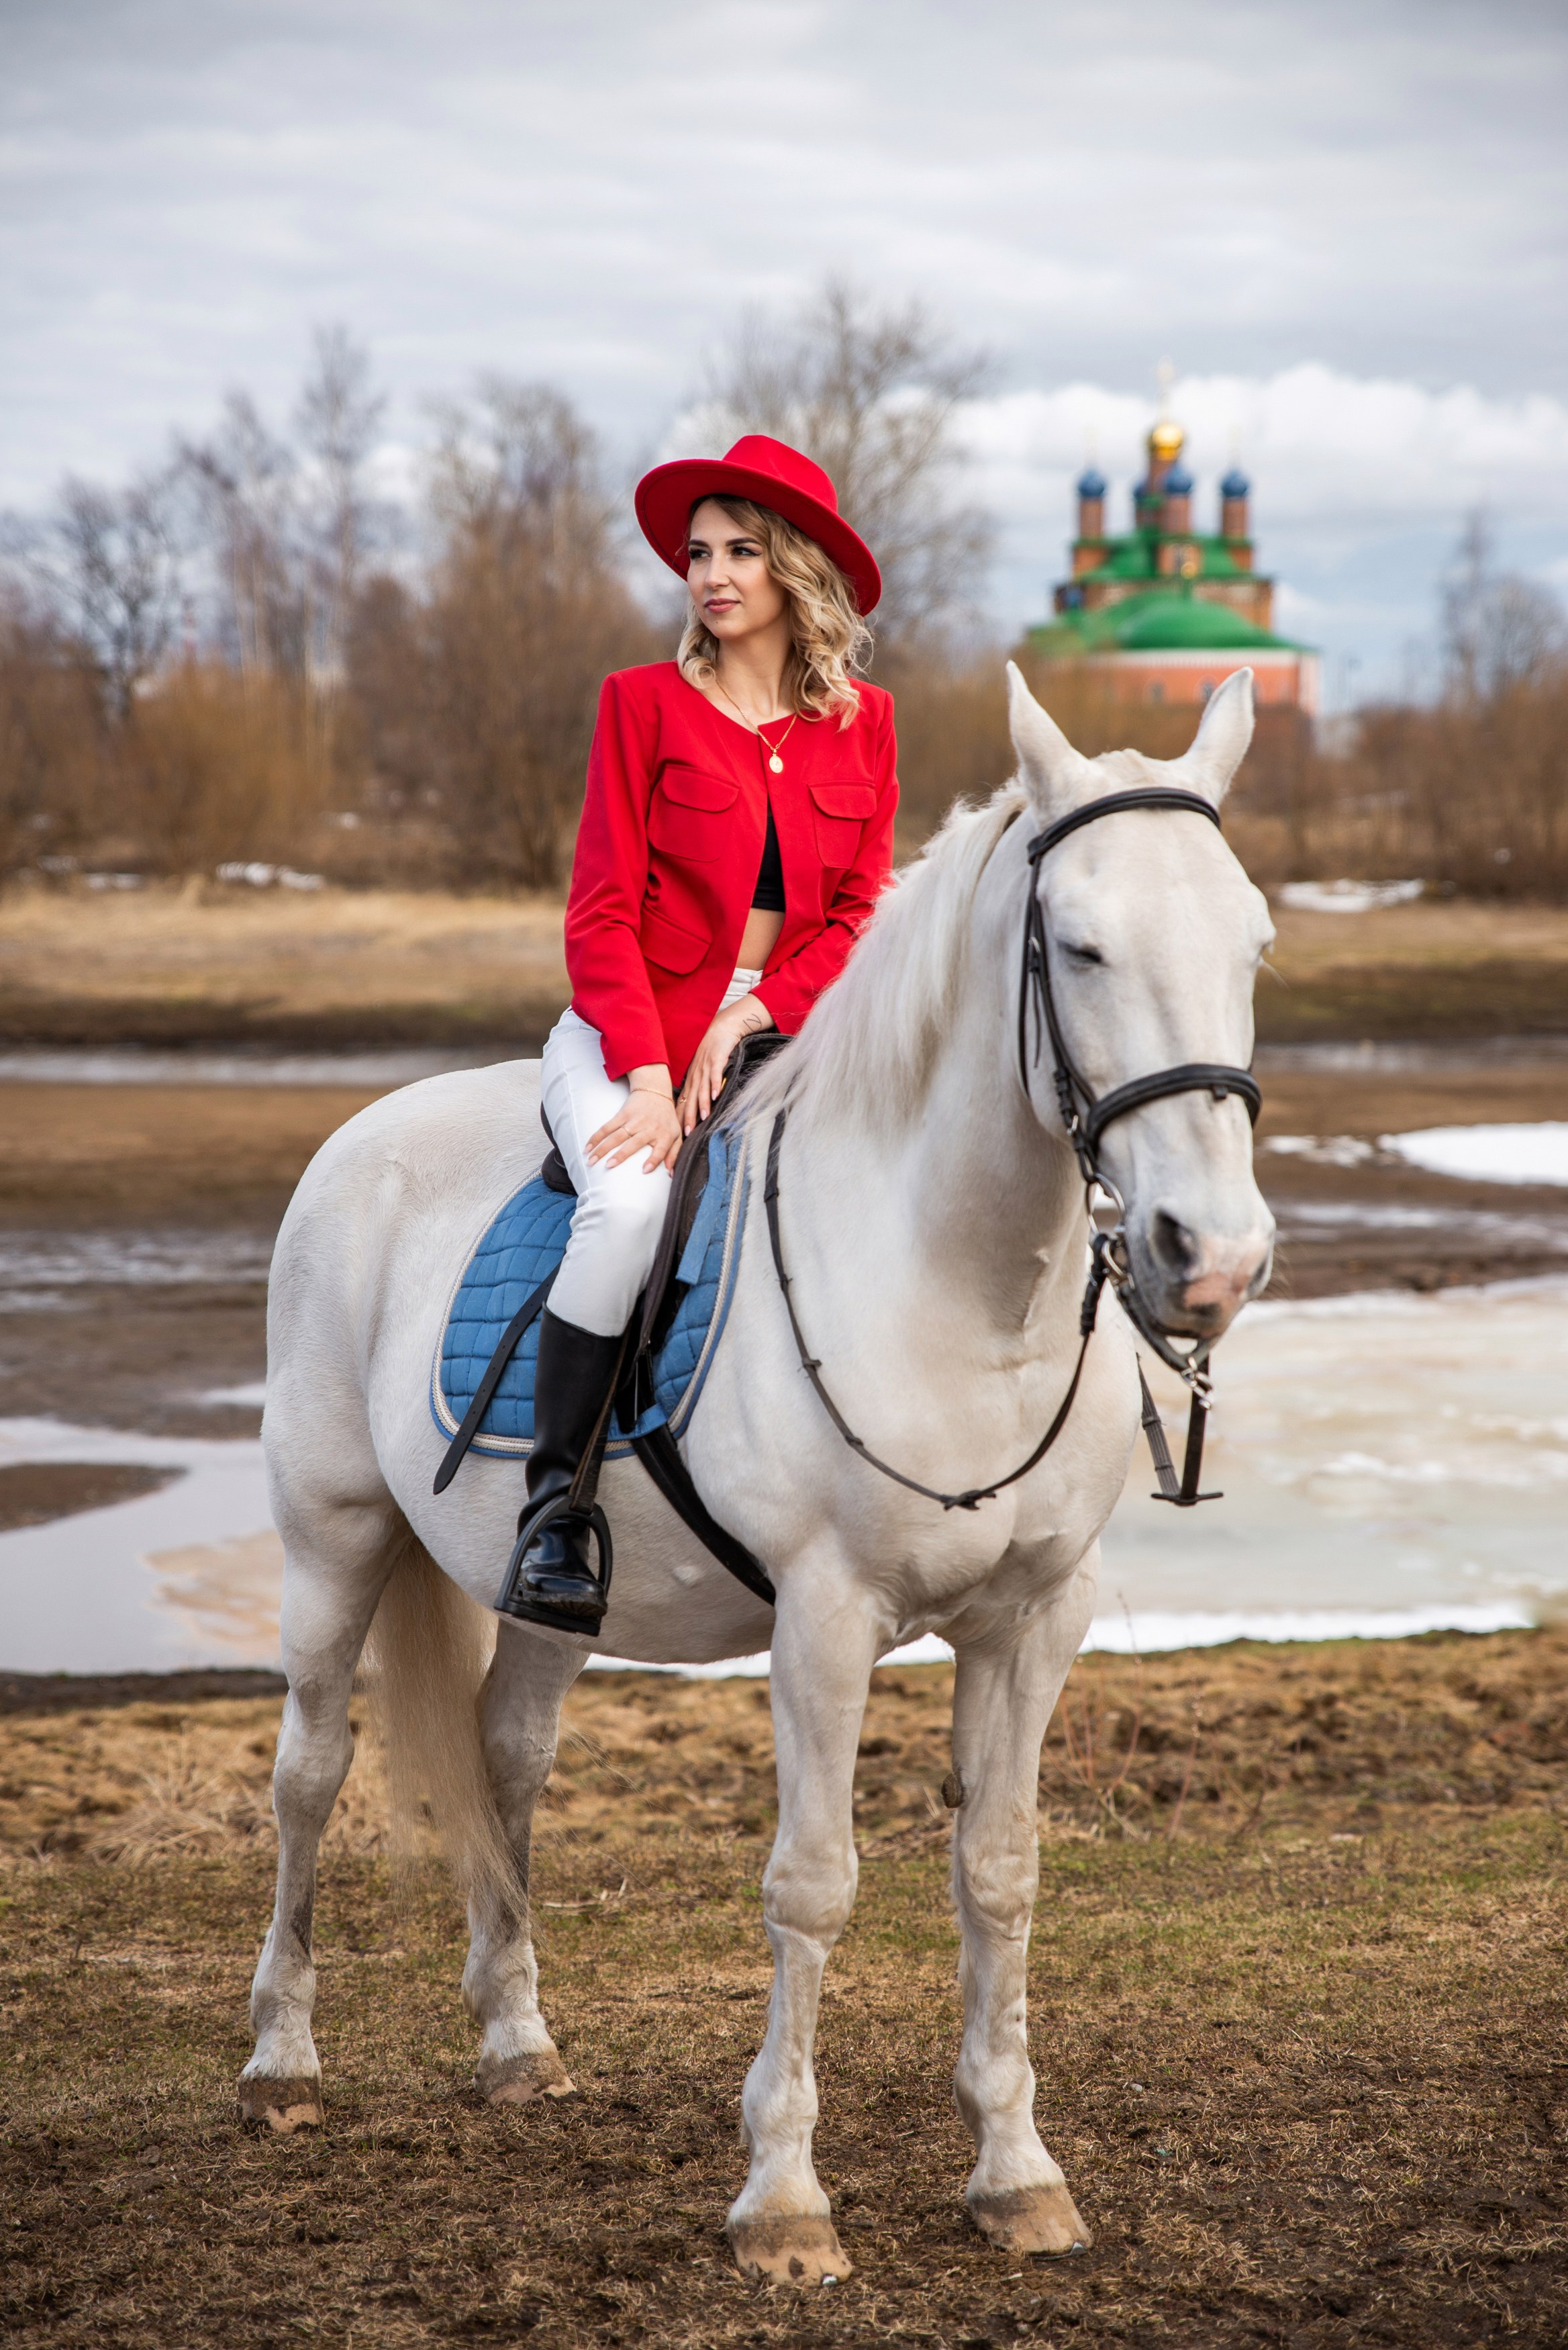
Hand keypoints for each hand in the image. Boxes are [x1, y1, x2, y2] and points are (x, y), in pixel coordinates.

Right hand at [586, 1073, 682, 1174]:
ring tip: (591, 1160)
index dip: (653, 1160)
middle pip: (633, 1143)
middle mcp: (648, 1128)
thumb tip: (671, 1173)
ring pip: (615, 1136)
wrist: (656, 1091)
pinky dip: (596, 1137)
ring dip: (602, 1148)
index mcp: (664, 1135)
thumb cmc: (667, 1118)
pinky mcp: (622, 1115)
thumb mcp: (677, 1134)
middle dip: (620, 1155)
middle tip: (608, 1166)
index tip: (645, 1170)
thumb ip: (675, 1154)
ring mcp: (634, 1121)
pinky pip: (607, 1127)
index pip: (660, 1149)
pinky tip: (587, 1148)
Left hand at [676, 996, 774, 1135]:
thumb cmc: (712, 1053)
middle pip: (691, 1099)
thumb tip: (698, 1109)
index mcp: (692, 1080)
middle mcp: (696, 1076)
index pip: (684, 1102)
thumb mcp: (702, 1071)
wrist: (721, 1030)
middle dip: (688, 1117)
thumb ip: (700, 1089)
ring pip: (702, 1089)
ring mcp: (706, 1068)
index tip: (678, 1134)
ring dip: (703, 1104)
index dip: (680, 1118)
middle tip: (688, 1133)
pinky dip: (715, 1085)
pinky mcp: (717, 1060)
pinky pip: (715, 1074)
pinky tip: (716, 1095)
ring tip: (703, 1118)